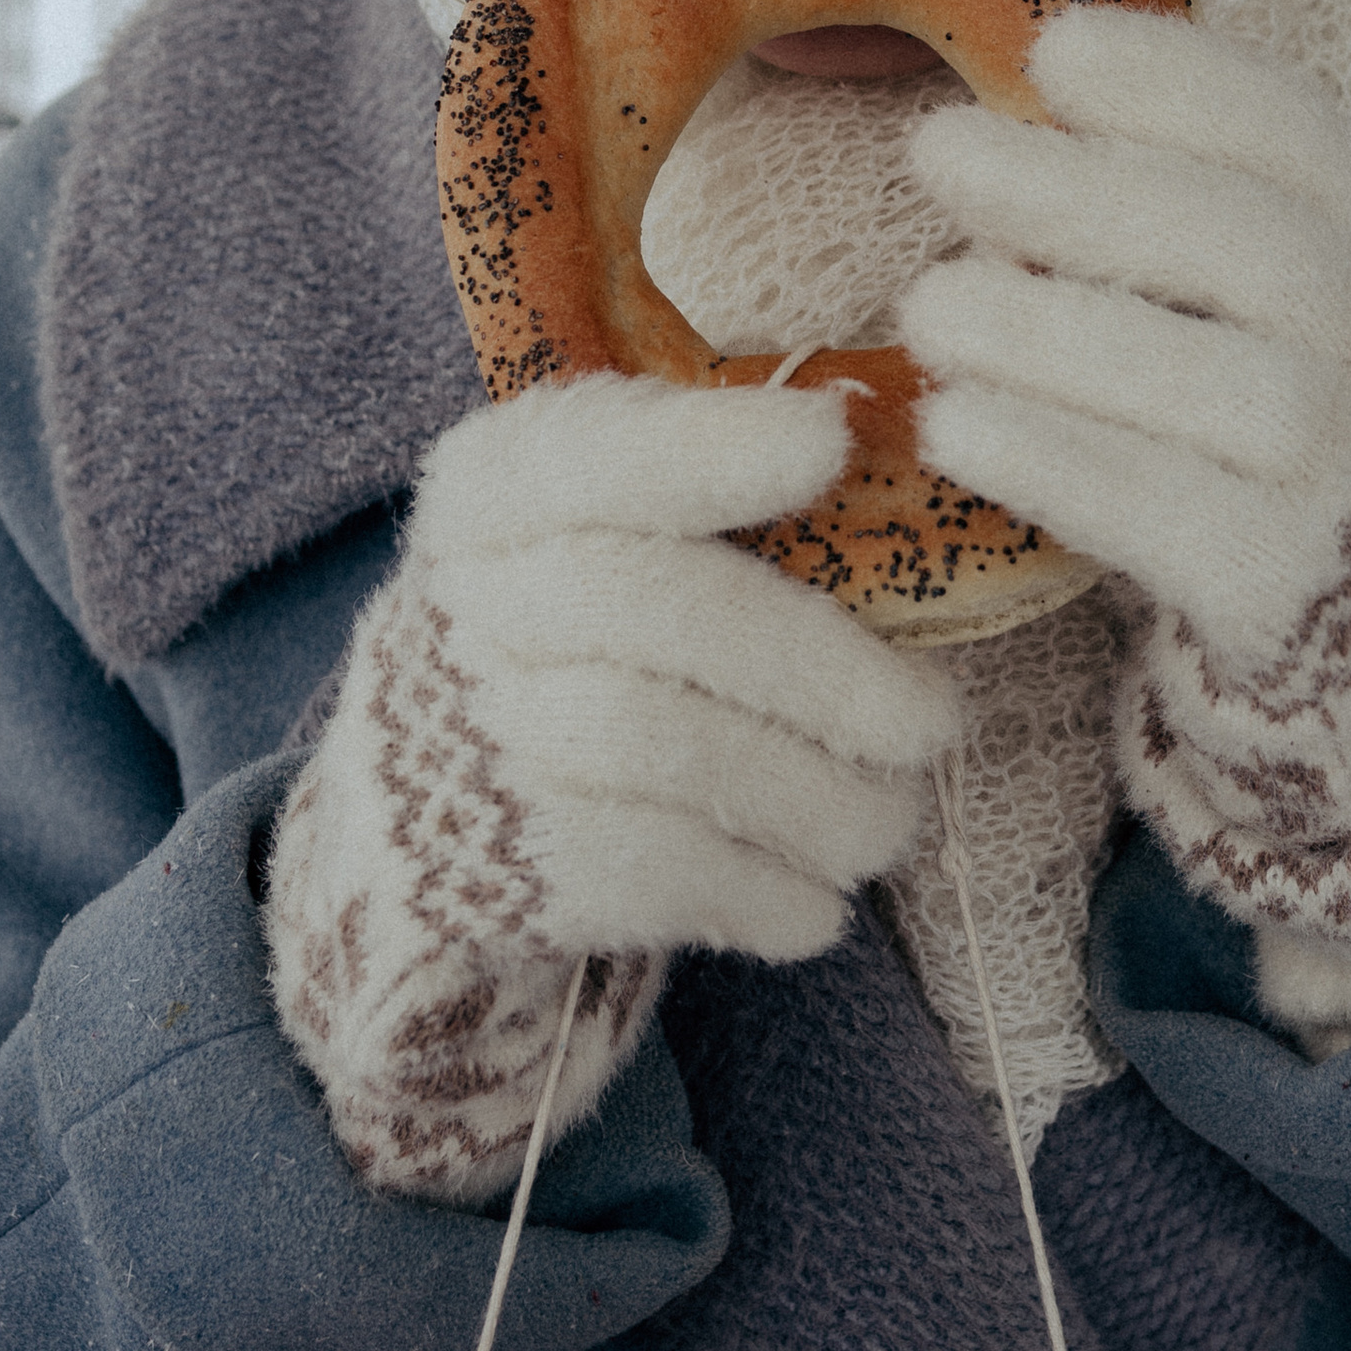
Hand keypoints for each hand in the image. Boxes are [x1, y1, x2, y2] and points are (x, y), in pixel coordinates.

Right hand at [264, 371, 958, 1196]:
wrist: (416, 834)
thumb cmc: (570, 655)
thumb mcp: (598, 548)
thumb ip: (712, 501)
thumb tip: (886, 457)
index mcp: (498, 494)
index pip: (590, 450)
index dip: (710, 446)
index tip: (832, 443)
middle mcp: (462, 600)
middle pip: (654, 606)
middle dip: (822, 670)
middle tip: (934, 723)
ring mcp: (464, 738)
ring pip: (660, 744)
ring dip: (811, 797)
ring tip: (889, 825)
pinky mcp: (486, 863)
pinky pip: (648, 865)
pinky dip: (758, 891)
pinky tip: (817, 907)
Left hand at [901, 6, 1350, 1040]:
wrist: (1341, 609)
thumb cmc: (1227, 390)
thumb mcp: (1218, 274)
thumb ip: (1139, 194)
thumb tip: (978, 123)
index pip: (1297, 132)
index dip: (1182, 79)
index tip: (1050, 46)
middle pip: (1254, 249)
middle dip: (1087, 190)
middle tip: (933, 148)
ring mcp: (1341, 467)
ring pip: (1227, 388)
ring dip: (1061, 331)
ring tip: (926, 302)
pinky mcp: (1281, 582)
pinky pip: (1172, 517)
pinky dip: (1058, 462)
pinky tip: (950, 422)